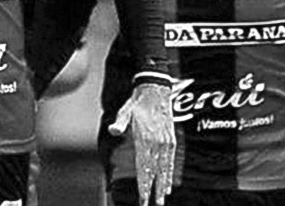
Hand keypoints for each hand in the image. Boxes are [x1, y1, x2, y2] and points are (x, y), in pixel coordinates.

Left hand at [108, 83, 174, 205]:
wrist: (156, 90)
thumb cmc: (137, 102)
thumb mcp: (125, 111)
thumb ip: (120, 123)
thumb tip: (113, 130)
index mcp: (144, 139)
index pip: (144, 168)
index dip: (144, 185)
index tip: (143, 198)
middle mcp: (157, 143)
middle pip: (155, 172)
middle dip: (153, 190)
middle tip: (152, 204)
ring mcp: (166, 142)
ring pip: (165, 168)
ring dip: (163, 184)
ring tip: (162, 198)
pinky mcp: (171, 140)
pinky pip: (171, 160)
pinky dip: (170, 173)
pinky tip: (168, 182)